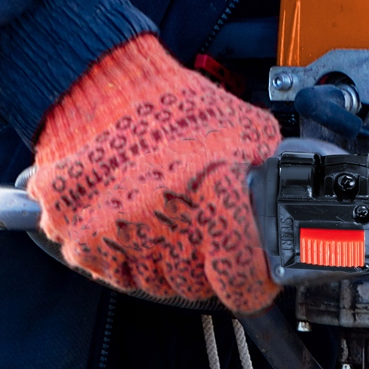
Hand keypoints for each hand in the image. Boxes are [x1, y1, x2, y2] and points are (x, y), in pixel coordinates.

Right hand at [33, 35, 281, 310]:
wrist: (97, 83)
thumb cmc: (167, 104)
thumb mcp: (240, 130)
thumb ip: (267, 174)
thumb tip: (286, 210)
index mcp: (209, 195)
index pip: (241, 280)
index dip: (252, 284)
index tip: (253, 279)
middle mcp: (162, 221)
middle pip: (196, 285)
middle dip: (204, 263)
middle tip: (198, 226)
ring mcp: (119, 235)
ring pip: (156, 284)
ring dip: (163, 260)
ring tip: (161, 214)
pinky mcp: (82, 240)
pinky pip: (115, 274)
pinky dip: (126, 254)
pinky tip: (132, 218)